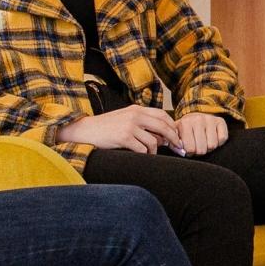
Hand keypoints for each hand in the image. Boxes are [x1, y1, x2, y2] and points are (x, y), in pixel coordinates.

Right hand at [56, 105, 181, 154]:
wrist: (86, 130)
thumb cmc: (106, 127)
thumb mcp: (125, 119)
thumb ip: (143, 124)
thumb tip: (163, 137)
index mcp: (137, 109)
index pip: (162, 115)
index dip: (173, 126)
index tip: (178, 136)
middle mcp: (135, 115)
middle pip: (163, 126)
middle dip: (173, 138)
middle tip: (178, 148)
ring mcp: (129, 126)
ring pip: (154, 140)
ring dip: (155, 150)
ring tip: (151, 154)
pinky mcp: (123, 137)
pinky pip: (142, 149)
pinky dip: (145, 154)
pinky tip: (142, 156)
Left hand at [175, 112, 229, 155]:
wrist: (195, 115)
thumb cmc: (185, 128)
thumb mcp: (176, 134)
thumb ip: (174, 144)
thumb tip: (181, 152)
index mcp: (185, 123)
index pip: (190, 148)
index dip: (189, 153)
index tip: (188, 149)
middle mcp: (198, 119)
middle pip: (202, 149)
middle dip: (199, 152)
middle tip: (197, 147)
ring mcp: (211, 119)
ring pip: (212, 145)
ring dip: (209, 148)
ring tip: (204, 143)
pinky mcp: (221, 121)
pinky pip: (222, 139)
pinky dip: (218, 142)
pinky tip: (212, 138)